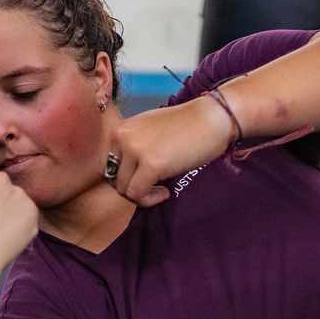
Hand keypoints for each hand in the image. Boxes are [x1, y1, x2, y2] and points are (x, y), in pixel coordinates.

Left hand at [105, 97, 230, 205]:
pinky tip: (166, 192)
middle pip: (113, 179)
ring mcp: (135, 149)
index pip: (107, 165)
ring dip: (142, 195)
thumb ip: (133, 148)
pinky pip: (138, 194)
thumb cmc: (186, 126)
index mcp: (120, 129)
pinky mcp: (151, 164)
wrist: (212, 118)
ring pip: (123, 189)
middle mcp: (122, 137)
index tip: (144, 178)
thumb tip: (122, 178)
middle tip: (154, 186)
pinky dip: (150, 199)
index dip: (125, 177)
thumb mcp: (149, 132)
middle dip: (132, 187)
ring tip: (161, 188)